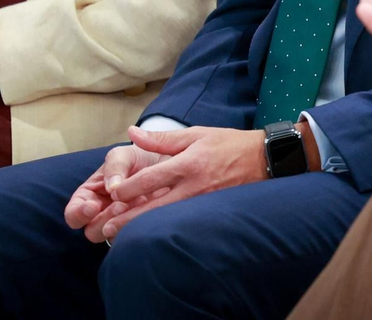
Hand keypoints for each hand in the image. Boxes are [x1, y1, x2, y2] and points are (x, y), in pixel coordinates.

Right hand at [64, 140, 169, 242]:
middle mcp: (102, 214)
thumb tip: (112, 188)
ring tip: (138, 202)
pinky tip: (151, 207)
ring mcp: (120, 223)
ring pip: (112, 236)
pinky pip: (134, 235)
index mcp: (90, 196)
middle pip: (92, 231)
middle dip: (104, 219)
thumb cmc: (138, 157)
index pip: (73, 214)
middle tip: (120, 204)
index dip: (78, 214)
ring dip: (122, 223)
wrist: (167, 162)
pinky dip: (140, 223)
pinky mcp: (138, 228)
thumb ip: (115, 166)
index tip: (92, 206)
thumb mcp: (124, 154)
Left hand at [66, 125, 267, 241]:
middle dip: (129, 219)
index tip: (112, 194)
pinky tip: (151, 236)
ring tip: (121, 237)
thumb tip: (132, 134)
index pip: (151, 179)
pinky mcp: (210, 212)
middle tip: (107, 228)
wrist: (264, 159)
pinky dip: (164, 229)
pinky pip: (182, 223)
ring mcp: (203, 202)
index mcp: (187, 162)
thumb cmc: (228, 143)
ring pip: (167, 219)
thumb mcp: (196, 134)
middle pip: (155, 206)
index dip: (128, 189)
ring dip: (143, 228)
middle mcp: (193, 185)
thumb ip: (162, 139)